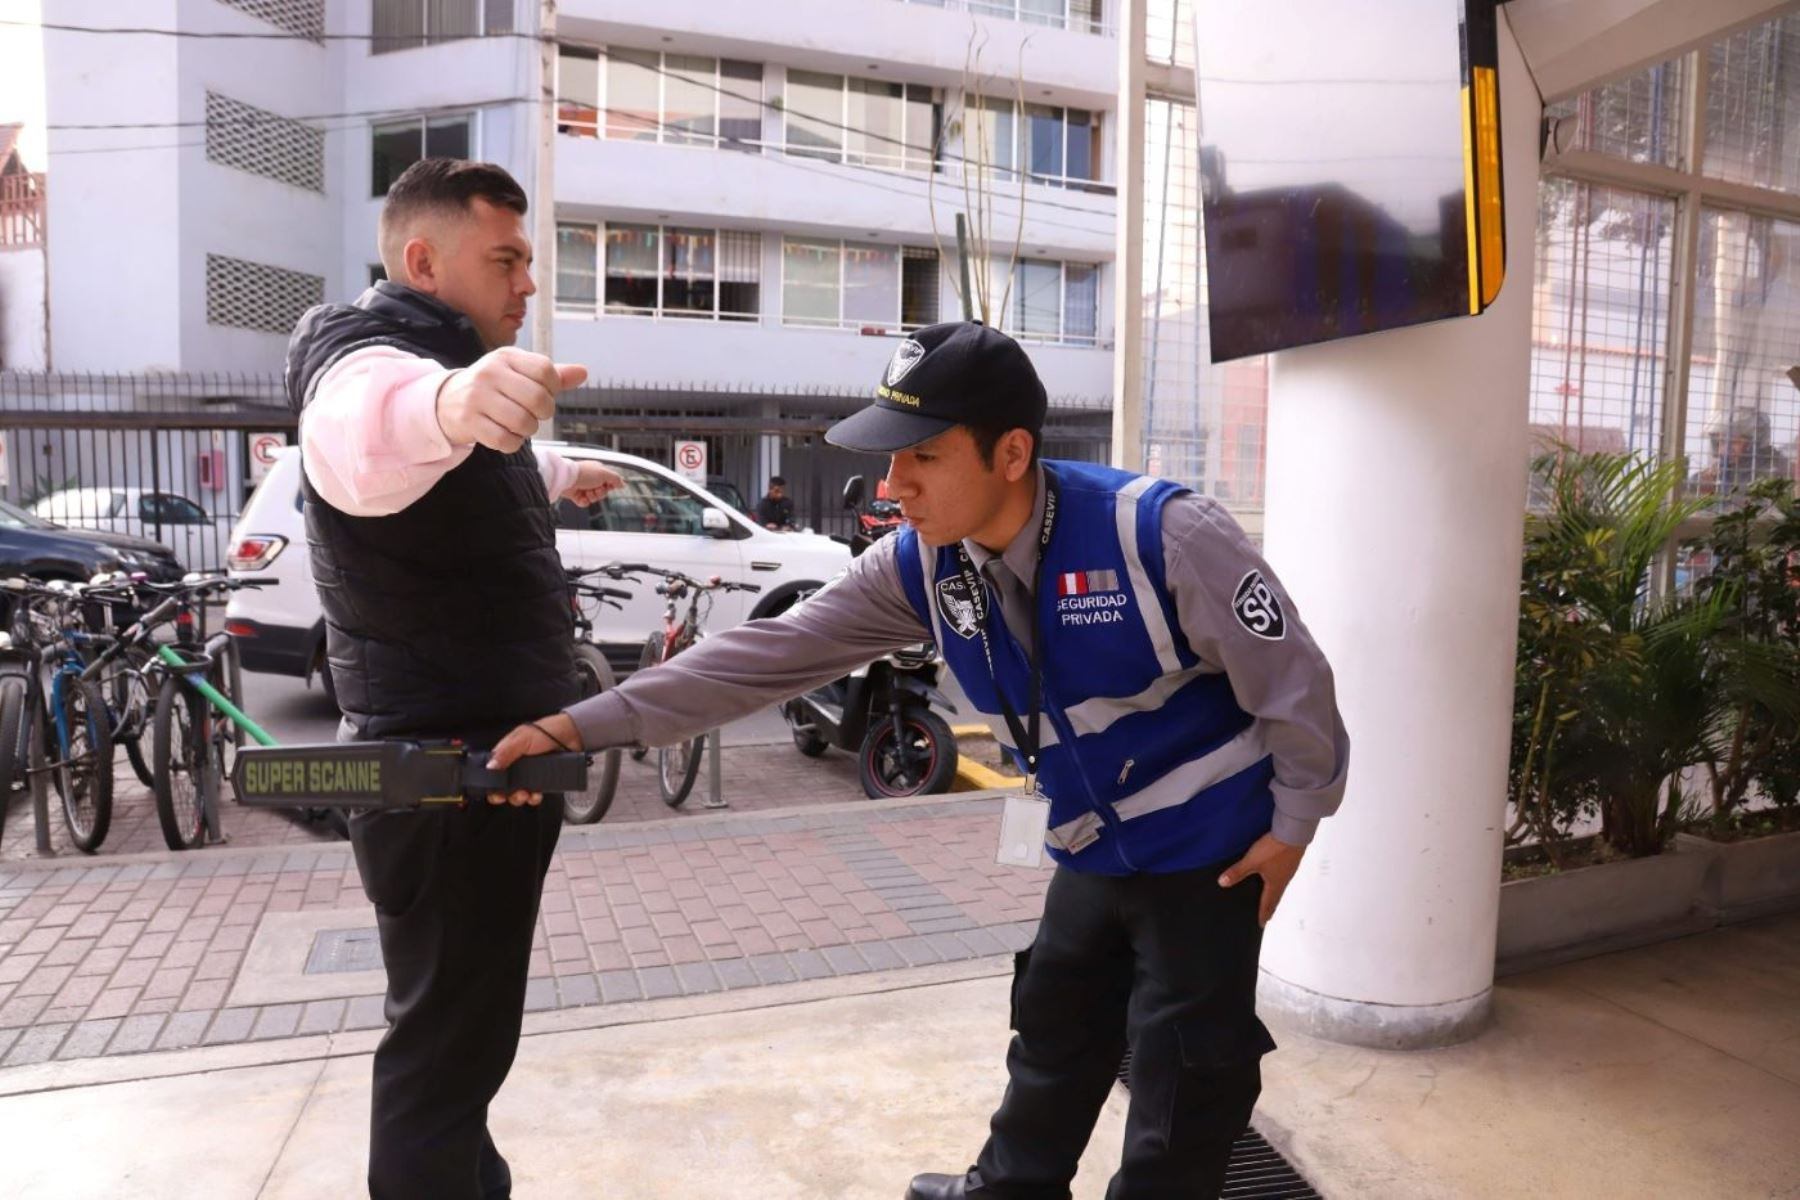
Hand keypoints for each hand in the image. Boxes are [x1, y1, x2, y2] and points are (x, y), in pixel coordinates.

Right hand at [436, 348, 586, 453]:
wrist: (447, 401)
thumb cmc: (493, 387)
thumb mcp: (519, 373)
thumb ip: (552, 375)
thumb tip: (583, 373)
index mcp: (506, 357)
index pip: (545, 370)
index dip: (553, 388)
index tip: (544, 394)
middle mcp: (490, 373)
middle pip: (538, 398)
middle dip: (544, 413)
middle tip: (533, 414)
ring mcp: (477, 397)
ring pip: (523, 422)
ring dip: (528, 430)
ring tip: (518, 424)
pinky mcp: (468, 421)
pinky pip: (505, 441)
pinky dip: (512, 444)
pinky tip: (505, 435)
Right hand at [484, 711, 580, 806]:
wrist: (571, 736)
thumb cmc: (546, 731)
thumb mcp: (522, 739)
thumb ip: (506, 753)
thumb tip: (490, 766)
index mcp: (507, 753)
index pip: (493, 771)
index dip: (491, 783)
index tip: (494, 792)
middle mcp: (516, 765)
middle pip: (503, 786)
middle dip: (506, 794)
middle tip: (512, 795)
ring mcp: (529, 774)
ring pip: (517, 792)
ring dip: (519, 798)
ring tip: (525, 795)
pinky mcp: (541, 780)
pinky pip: (533, 794)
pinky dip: (533, 798)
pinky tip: (536, 795)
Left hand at [565, 461, 623, 506]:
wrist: (567, 478)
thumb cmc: (584, 473)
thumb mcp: (605, 473)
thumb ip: (616, 478)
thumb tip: (623, 484)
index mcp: (598, 472)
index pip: (610, 482)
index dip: (611, 485)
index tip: (609, 485)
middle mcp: (592, 480)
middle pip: (603, 492)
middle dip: (601, 492)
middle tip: (596, 488)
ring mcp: (584, 488)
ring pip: (595, 499)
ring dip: (593, 496)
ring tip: (587, 491)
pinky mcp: (577, 496)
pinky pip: (586, 503)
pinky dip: (584, 501)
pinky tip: (582, 496)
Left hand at [1219, 832, 1305, 925]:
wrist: (1294, 832)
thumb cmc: (1274, 849)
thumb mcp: (1252, 861)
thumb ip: (1237, 872)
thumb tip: (1222, 883)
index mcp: (1275, 884)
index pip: (1268, 903)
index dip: (1264, 914)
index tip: (1263, 923)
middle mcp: (1284, 879)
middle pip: (1277, 896)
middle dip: (1271, 905)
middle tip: (1267, 913)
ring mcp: (1290, 868)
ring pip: (1281, 884)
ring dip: (1275, 891)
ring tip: (1271, 895)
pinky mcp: (1292, 858)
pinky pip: (1284, 873)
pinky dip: (1279, 878)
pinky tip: (1276, 873)